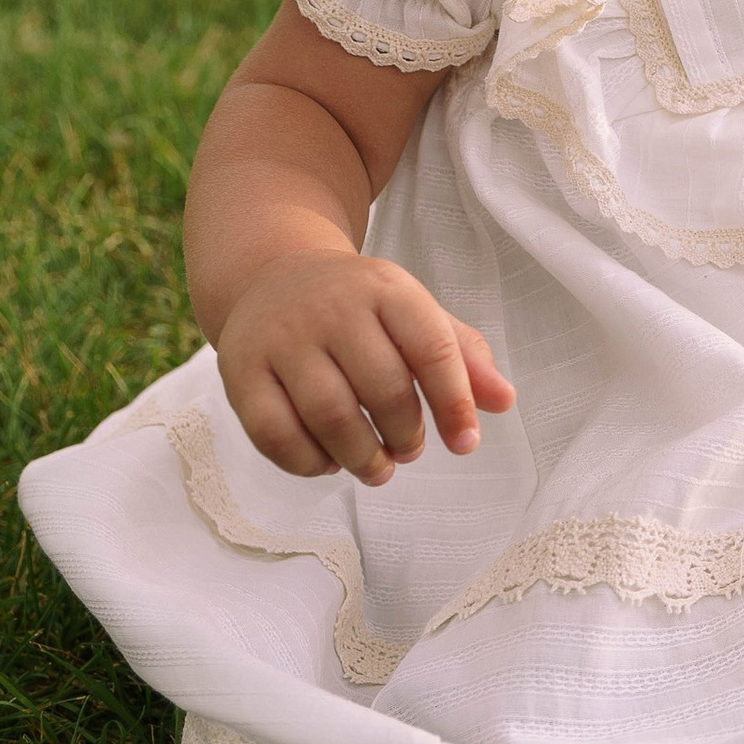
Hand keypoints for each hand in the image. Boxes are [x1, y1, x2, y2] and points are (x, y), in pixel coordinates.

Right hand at [215, 250, 513, 483]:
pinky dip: (309, 463)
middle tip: (409, 451)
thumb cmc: (359, 309)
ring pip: (329, 415)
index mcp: (386, 288)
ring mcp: (281, 338)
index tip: (466, 443)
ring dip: (362, 457)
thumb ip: (461, 356)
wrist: (270, 275)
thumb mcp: (414, 314)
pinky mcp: (240, 371)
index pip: (432, 347)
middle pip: (382, 388)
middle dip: (405, 435)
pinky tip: (328, 462)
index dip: (455, 403)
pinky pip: (275, 433)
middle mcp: (331, 306)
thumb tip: (503, 401)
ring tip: (378, 467)